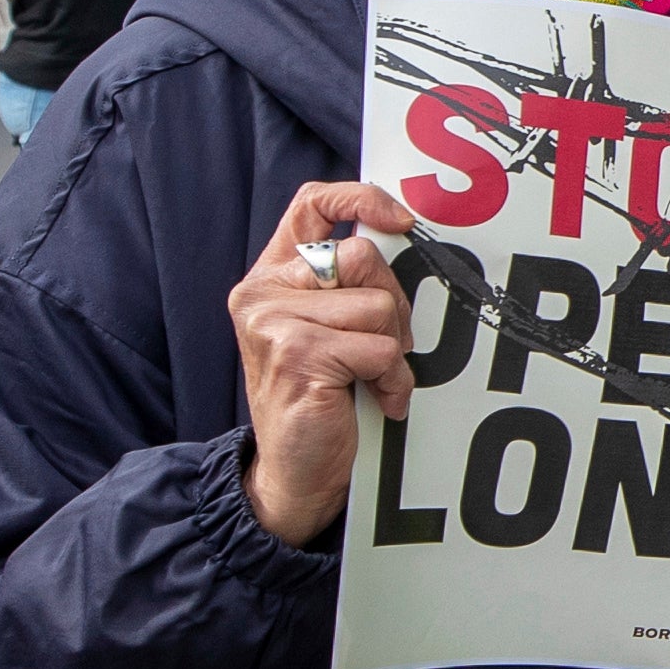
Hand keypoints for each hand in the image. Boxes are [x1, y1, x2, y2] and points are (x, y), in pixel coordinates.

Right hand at [229, 185, 424, 548]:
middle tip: (383, 346)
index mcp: (272, 274)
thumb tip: (406, 236)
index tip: (401, 221)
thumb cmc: (321, 394)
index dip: (361, 197)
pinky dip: (391, 378)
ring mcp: (274, 322)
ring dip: (393, 347)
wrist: (294, 471)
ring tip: (372, 377)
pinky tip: (376, 400)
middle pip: (362, 257)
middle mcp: (263, 292)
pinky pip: (379, 348)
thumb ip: (347, 284)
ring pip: (378, 304)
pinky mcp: (297, 354)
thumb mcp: (329, 326)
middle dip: (393, 303)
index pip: (312, 202)